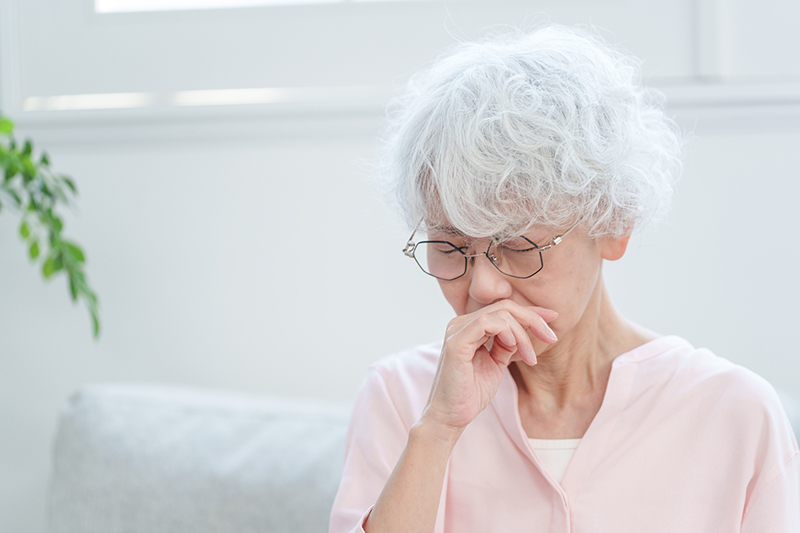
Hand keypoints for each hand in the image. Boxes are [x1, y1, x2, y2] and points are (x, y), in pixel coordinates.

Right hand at [421, 301, 557, 432]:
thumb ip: (506, 344)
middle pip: (505, 307)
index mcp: (469, 326)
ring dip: (523, 334)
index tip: (554, 317)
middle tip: (552, 337)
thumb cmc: (471, 393)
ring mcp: (456, 330)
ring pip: (500, 314)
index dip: (531, 311)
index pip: (503, 309)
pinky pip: (486, 323)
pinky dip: (507, 332)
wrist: (451, 416)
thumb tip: (525, 329)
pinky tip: (514, 348)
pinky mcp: (456, 342)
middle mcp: (460, 323)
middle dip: (534, 319)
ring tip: (530, 358)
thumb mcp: (496, 363)